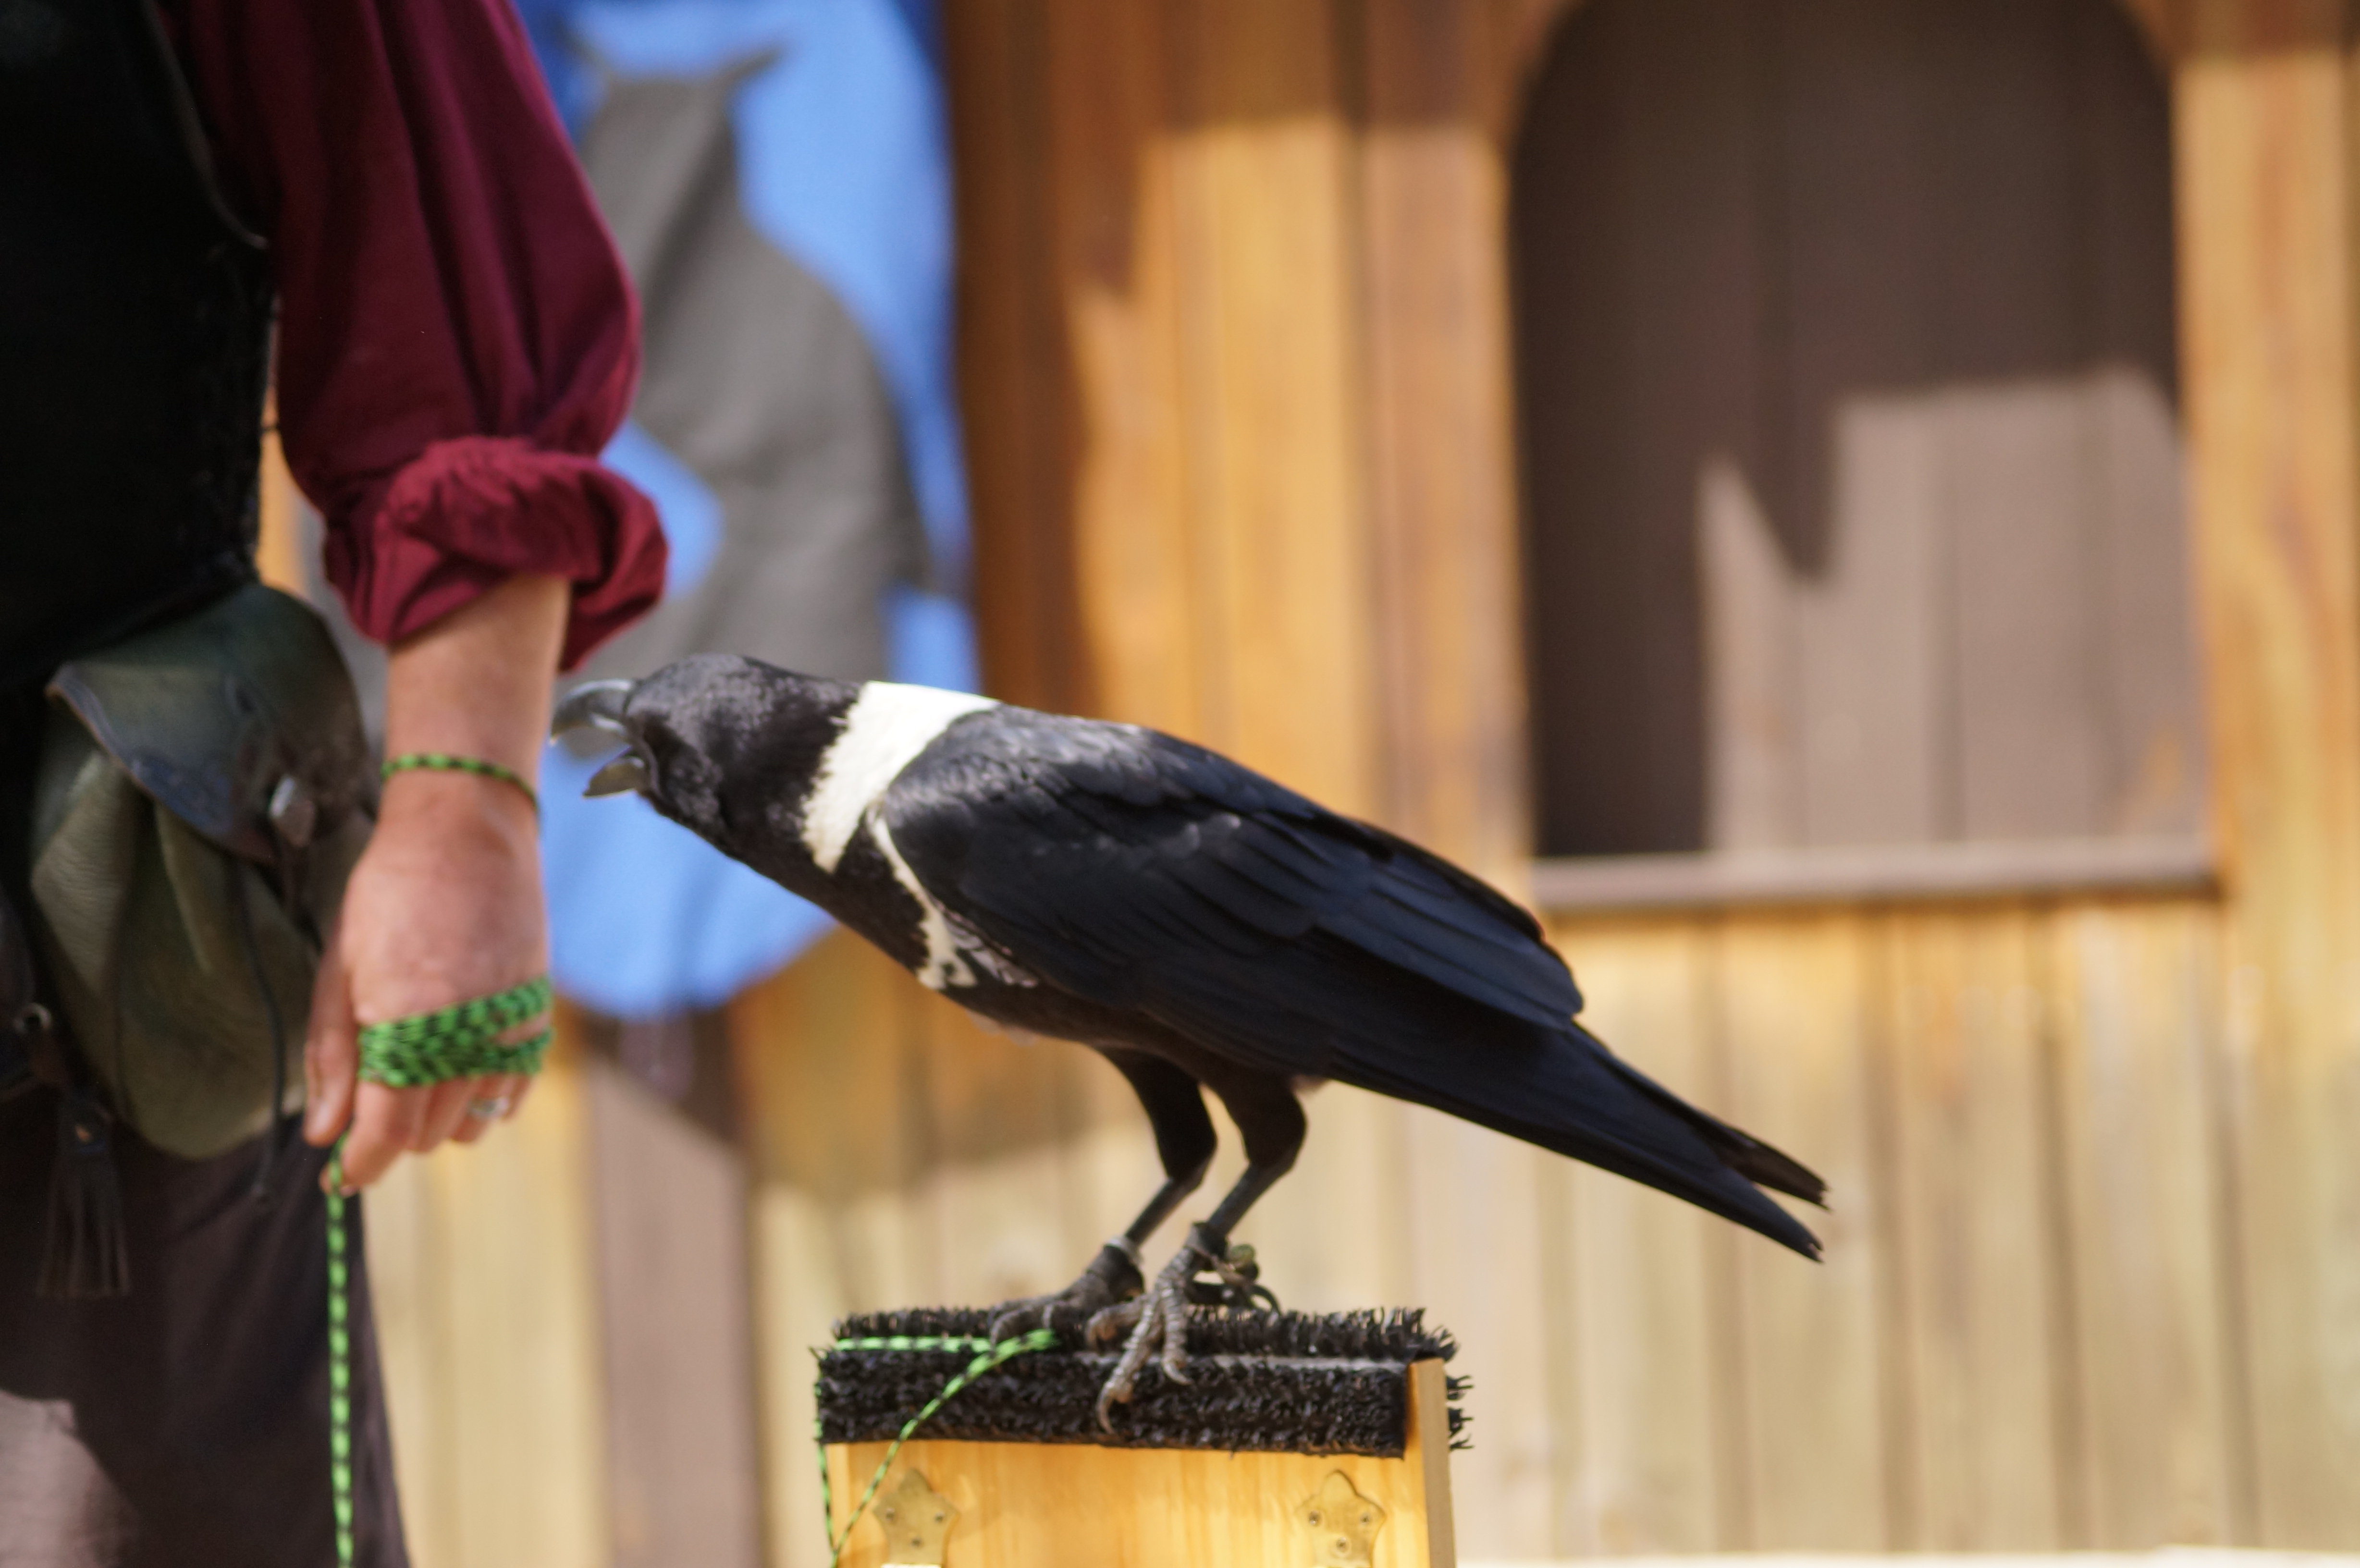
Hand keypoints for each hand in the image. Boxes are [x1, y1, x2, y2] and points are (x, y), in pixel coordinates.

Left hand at [301, 573, 568, 1190]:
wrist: (469, 833)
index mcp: (410, 1023)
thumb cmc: (391, 893)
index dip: (360, 1166)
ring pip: (475, 1120)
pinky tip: (455, 1070)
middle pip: (429, 1132)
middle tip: (363, 1109)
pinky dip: (484, 1098)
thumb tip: (323, 1136)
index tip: (340, 1177)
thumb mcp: (339, 969)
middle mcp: (468, 1034)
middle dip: (390, 1135)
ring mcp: (510, 1027)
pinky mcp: (537, 1016)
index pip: (387, 1132)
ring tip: (409, 1079)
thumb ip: (332, 1056)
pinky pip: (515, 1090)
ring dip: (437, 1119)